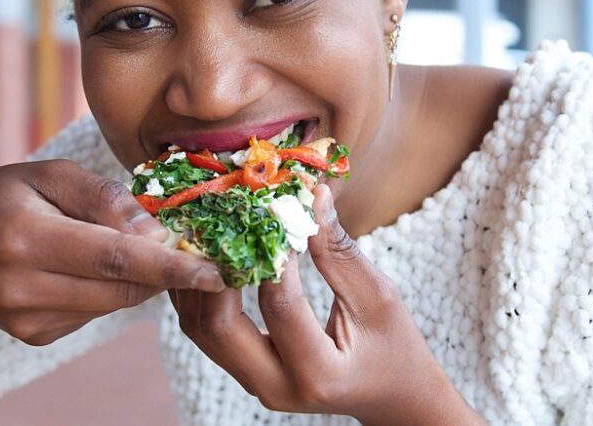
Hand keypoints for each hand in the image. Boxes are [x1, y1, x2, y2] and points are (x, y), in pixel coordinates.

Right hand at [0, 160, 225, 342]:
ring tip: (120, 244)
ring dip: (136, 279)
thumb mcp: (46, 175)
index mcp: (23, 237)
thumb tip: (154, 231)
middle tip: (188, 245)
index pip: (113, 258)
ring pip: (111, 304)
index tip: (215, 270)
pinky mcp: (31, 336)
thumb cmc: (2, 197)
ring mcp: (23, 319)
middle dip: (163, 270)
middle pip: (120, 288)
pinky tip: (80, 266)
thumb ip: (101, 197)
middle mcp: (19, 286)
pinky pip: (92, 313)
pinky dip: (105, 290)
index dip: (170, 266)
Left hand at [169, 184, 482, 424]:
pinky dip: (202, 292)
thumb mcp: (378, 298)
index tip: (271, 209)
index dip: (272, 253)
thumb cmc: (394, 347)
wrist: (394, 397)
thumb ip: (339, 251)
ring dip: (198, 280)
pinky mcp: (246, 371)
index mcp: (318, 374)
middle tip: (221, 221)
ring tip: (205, 232)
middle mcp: (278, 388)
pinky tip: (206, 256)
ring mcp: (256, 383)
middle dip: (214, 269)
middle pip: (218, 327)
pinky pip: (207, 331)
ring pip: (202, 330)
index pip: (279, 304)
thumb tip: (312, 195)